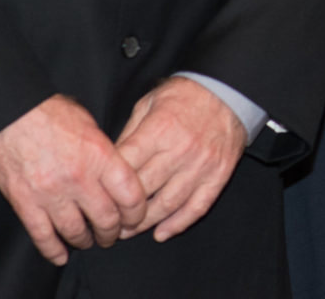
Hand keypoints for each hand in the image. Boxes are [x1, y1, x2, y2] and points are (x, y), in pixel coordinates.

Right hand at [0, 94, 147, 264]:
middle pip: (107, 219)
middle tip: (112, 235)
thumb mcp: (91, 126)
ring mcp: (50, 193)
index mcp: (101, 156)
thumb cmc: (51, 112)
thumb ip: (106, 153)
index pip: (131, 196)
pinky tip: (60, 255)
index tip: (136, 218)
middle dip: (113, 232)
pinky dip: (53, 250)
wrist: (8, 111)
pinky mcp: (24, 202)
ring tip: (88, 240)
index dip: (137, 213)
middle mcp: (79, 178)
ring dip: (85, 240)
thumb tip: (119, 172)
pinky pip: (42, 235)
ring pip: (76, 231)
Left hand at [114, 76, 247, 241]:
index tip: (96, 197)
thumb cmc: (184, 96)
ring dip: (144, 223)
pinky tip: (162, 233)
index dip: (106, 187)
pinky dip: (179, 224)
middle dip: (121, 211)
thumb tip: (109, 164)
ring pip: (168, 204)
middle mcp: (180, 150)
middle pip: (143, 192)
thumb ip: (129, 134)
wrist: (228, 91)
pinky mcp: (219, 175)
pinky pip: (197, 206)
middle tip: (107, 220)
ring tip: (128, 231)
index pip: (125, 168)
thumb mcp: (148, 104)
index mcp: (159, 131)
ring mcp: (201, 165)